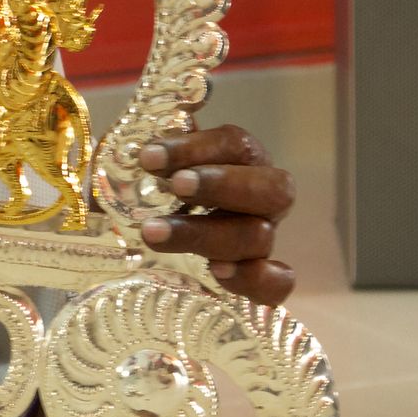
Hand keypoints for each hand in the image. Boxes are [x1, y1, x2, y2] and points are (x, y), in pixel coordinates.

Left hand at [136, 125, 295, 305]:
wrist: (154, 247)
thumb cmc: (153, 194)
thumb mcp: (148, 168)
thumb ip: (150, 147)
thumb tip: (141, 132)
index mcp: (242, 161)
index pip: (234, 145)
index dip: (196, 148)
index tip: (149, 157)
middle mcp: (262, 199)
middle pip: (268, 188)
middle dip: (221, 185)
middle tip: (176, 186)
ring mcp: (264, 240)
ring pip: (258, 235)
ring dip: (207, 234)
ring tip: (154, 233)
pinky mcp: (261, 281)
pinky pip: (276, 284)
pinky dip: (252, 278)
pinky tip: (217, 272)